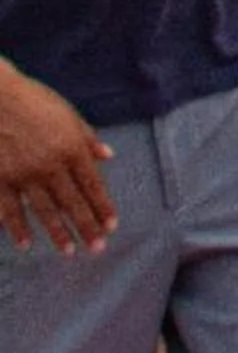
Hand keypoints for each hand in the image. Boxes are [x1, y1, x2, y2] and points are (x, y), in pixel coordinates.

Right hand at [0, 64, 116, 252]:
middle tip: (98, 248)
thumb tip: (108, 155)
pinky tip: (27, 243)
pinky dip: (18, 227)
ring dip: (58, 233)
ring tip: (69, 252)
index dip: (103, 207)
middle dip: (87, 227)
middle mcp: (51, 166)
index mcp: (72, 149)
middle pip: (72, 203)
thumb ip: (87, 138)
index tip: (111, 226)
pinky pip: (10, 209)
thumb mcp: (68, 114)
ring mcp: (23, 175)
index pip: (92, 185)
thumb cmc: (33, 101)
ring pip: (44, 211)